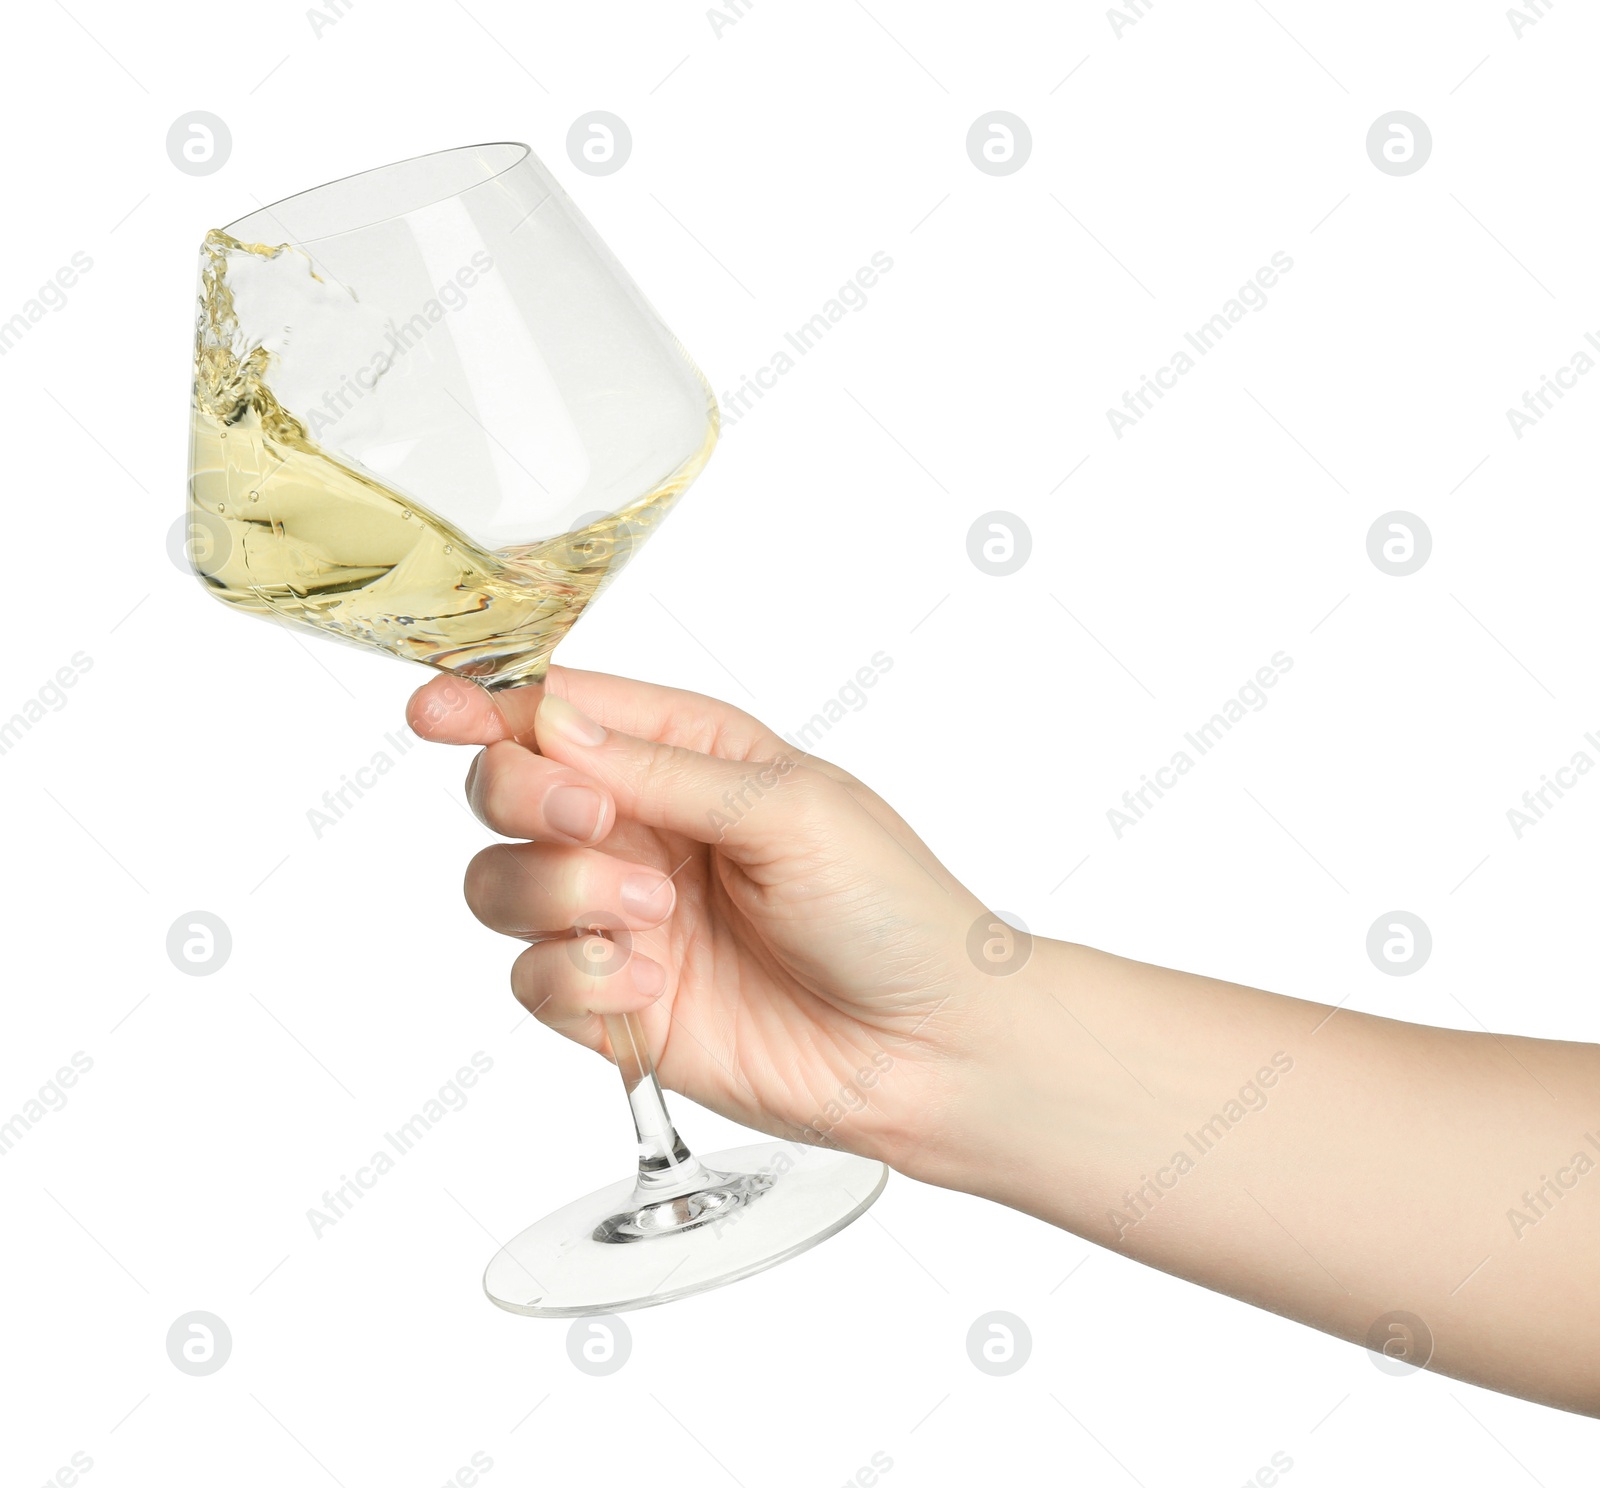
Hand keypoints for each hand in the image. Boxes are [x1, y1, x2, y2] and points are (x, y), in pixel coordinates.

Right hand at [407, 667, 997, 1170]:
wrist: (927, 1048)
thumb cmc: (888, 909)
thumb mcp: (791, 809)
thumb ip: (662, 769)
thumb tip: (551, 722)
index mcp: (689, 755)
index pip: (561, 712)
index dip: (487, 706)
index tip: (436, 712)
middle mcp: (642, 828)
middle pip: (505, 787)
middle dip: (524, 796)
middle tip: (593, 821)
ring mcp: (621, 917)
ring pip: (499, 884)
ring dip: (557, 894)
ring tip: (651, 916)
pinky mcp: (615, 1003)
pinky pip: (532, 981)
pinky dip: (577, 979)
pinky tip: (651, 986)